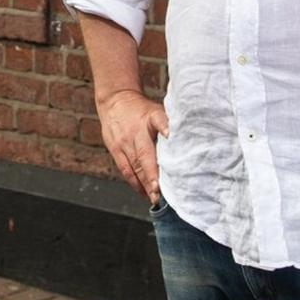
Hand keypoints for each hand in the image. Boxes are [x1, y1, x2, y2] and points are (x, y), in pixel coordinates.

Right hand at [97, 89, 169, 204]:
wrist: (114, 100)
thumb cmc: (141, 109)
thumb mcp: (156, 110)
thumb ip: (169, 125)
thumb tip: (184, 139)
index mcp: (149, 118)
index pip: (158, 122)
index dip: (165, 130)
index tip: (170, 140)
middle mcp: (135, 132)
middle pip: (144, 156)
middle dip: (152, 176)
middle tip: (160, 193)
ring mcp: (123, 142)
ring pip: (134, 167)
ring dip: (144, 184)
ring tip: (154, 198)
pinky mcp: (115, 149)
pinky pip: (125, 170)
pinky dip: (135, 183)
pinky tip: (144, 193)